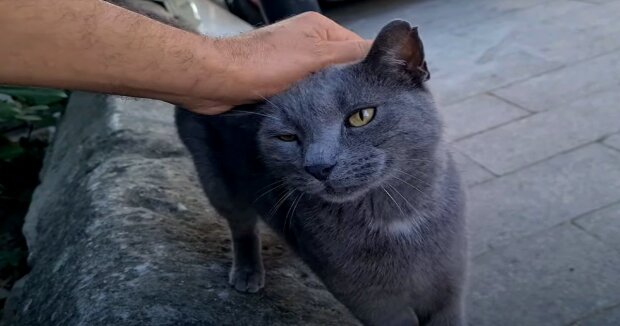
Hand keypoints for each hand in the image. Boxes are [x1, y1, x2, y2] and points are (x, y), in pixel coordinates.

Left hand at [179, 12, 371, 113]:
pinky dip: (317, 104)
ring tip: (344, 117)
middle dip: (352, 87)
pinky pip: (310, 92)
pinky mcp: (283, 80)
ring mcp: (295, 61)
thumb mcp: (315, 58)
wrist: (219, 81)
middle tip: (364, 113)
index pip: (358, 48)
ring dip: (333, 98)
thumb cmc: (264, 65)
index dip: (370, 70)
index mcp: (320, 28)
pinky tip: (322, 118)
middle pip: (344, 67)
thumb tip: (392, 49)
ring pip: (327, 83)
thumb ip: (350, 56)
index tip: (382, 95)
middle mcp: (309, 41)